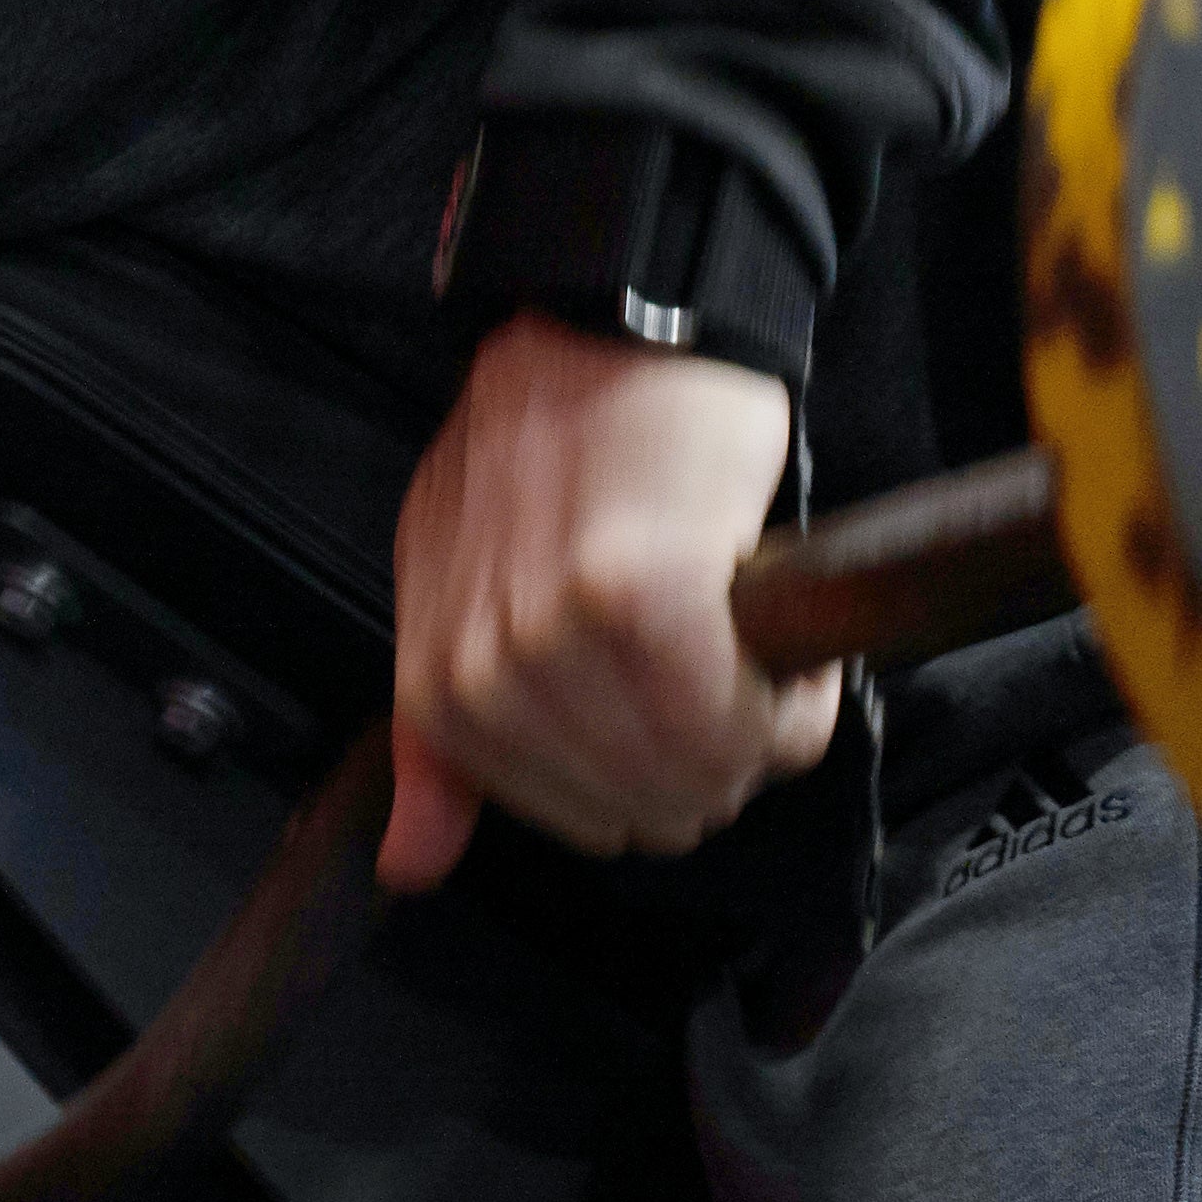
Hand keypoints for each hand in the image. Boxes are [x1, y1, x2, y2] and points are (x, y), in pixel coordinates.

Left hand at [380, 310, 817, 892]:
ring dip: (760, 730)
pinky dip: (793, 699)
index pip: (568, 820)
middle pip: (646, 813)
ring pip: (704, 778)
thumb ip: (438, 741)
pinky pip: (747, 724)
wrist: (609, 332)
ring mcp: (562, 641)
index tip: (678, 708)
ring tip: (757, 646)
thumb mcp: (455, 592)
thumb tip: (409, 869)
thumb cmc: (546, 455)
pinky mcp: (649, 603)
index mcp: (437, 683)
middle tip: (729, 670)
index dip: (648, 779)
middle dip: (710, 761)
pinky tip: (785, 641)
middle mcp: (488, 674)